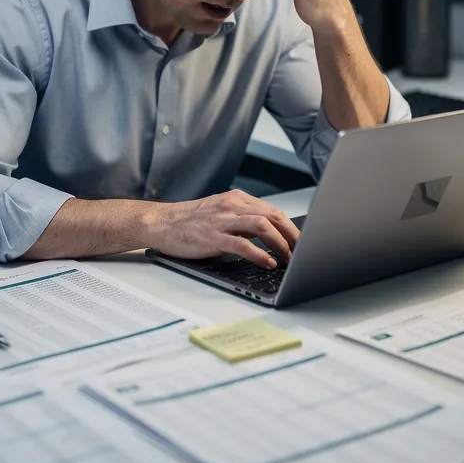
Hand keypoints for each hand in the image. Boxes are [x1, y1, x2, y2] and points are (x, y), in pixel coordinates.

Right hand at [145, 190, 299, 268]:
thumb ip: (242, 220)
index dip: (291, 227)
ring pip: (262, 226)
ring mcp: (222, 220)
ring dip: (280, 243)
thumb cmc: (189, 222)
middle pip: (273, 216)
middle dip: (292, 236)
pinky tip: (269, 262)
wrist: (160, 222)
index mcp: (236, 199)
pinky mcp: (213, 237)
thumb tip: (268, 235)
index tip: (301, 242)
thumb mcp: (220, 213)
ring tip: (289, 258)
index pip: (273, 211)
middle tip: (303, 251)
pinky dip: (260, 254)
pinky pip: (243, 245)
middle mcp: (232, 206)